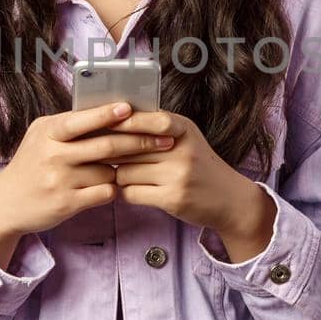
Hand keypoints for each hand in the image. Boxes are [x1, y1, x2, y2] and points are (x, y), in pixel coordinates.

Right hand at [0, 101, 176, 248]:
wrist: (7, 203)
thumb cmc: (31, 164)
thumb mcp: (41, 137)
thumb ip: (70, 125)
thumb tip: (111, 110)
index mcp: (48, 131)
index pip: (83, 119)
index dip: (109, 114)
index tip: (132, 109)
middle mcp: (53, 154)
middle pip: (105, 145)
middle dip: (139, 142)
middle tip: (164, 140)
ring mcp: (60, 180)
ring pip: (108, 171)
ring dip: (124, 169)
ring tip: (134, 166)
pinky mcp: (67, 203)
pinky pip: (105, 192)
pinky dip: (114, 188)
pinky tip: (114, 186)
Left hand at [97, 110, 274, 247]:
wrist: (229, 199)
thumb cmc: (199, 166)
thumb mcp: (186, 139)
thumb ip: (156, 129)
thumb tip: (112, 121)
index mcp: (182, 128)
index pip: (144, 119)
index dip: (119, 122)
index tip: (98, 125)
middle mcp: (180, 149)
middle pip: (128, 148)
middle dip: (109, 153)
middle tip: (91, 154)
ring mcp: (177, 175)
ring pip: (125, 172)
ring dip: (116, 176)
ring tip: (115, 175)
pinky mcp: (172, 198)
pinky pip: (131, 193)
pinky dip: (125, 193)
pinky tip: (128, 191)